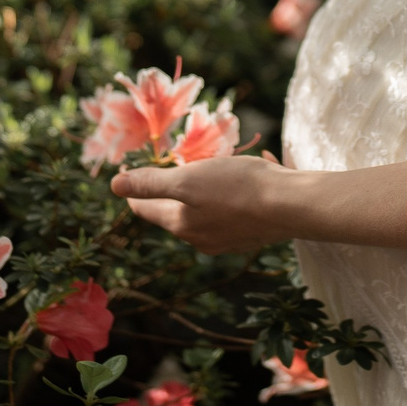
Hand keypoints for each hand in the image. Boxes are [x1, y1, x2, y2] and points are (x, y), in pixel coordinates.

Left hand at [112, 154, 292, 254]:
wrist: (292, 206)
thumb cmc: (238, 188)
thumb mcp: (188, 180)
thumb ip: (151, 183)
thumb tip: (113, 185)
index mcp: (182, 225)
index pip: (145, 209)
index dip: (134, 190)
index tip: (129, 171)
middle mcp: (202, 239)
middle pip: (175, 212)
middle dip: (170, 190)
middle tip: (168, 166)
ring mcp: (229, 239)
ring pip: (204, 212)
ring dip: (201, 191)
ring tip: (206, 168)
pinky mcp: (252, 232)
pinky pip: (231, 210)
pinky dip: (230, 192)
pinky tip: (245, 173)